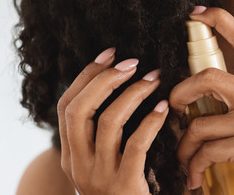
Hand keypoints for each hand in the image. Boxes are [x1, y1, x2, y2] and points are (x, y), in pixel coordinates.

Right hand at [57, 48, 168, 194]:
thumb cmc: (127, 191)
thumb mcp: (106, 163)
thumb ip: (107, 135)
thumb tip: (124, 87)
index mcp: (72, 155)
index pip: (67, 107)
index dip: (86, 76)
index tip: (110, 53)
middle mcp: (79, 165)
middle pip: (80, 109)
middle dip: (105, 79)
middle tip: (133, 63)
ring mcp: (99, 177)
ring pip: (108, 122)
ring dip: (133, 94)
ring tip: (156, 79)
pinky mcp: (125, 185)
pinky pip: (135, 145)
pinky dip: (151, 121)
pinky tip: (165, 109)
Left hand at [170, 7, 233, 193]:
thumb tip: (198, 96)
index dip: (221, 20)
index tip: (196, 13)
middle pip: (208, 77)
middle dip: (180, 93)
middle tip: (174, 109)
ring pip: (198, 124)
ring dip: (184, 147)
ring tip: (187, 160)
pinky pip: (204, 151)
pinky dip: (193, 167)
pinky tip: (196, 177)